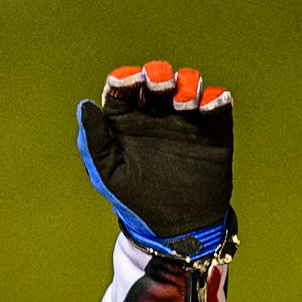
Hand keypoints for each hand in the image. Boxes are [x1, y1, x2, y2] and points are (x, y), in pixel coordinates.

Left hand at [77, 60, 236, 261]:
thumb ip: (95, 141)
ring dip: (186, 83)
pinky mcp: (213, 127)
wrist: (181, 227)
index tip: (127, 81)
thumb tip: (84, 106)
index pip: (124, 87)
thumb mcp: (110, 174)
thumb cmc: (138, 201)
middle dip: (158, 74)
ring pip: (187, 82)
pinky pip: (216, 100)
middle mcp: (156, 114)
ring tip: (183, 104)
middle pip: (156, 78)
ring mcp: (186, 118)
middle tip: (160, 85)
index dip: (125, 77)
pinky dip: (214, 96)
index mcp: (127, 121)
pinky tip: (207, 106)